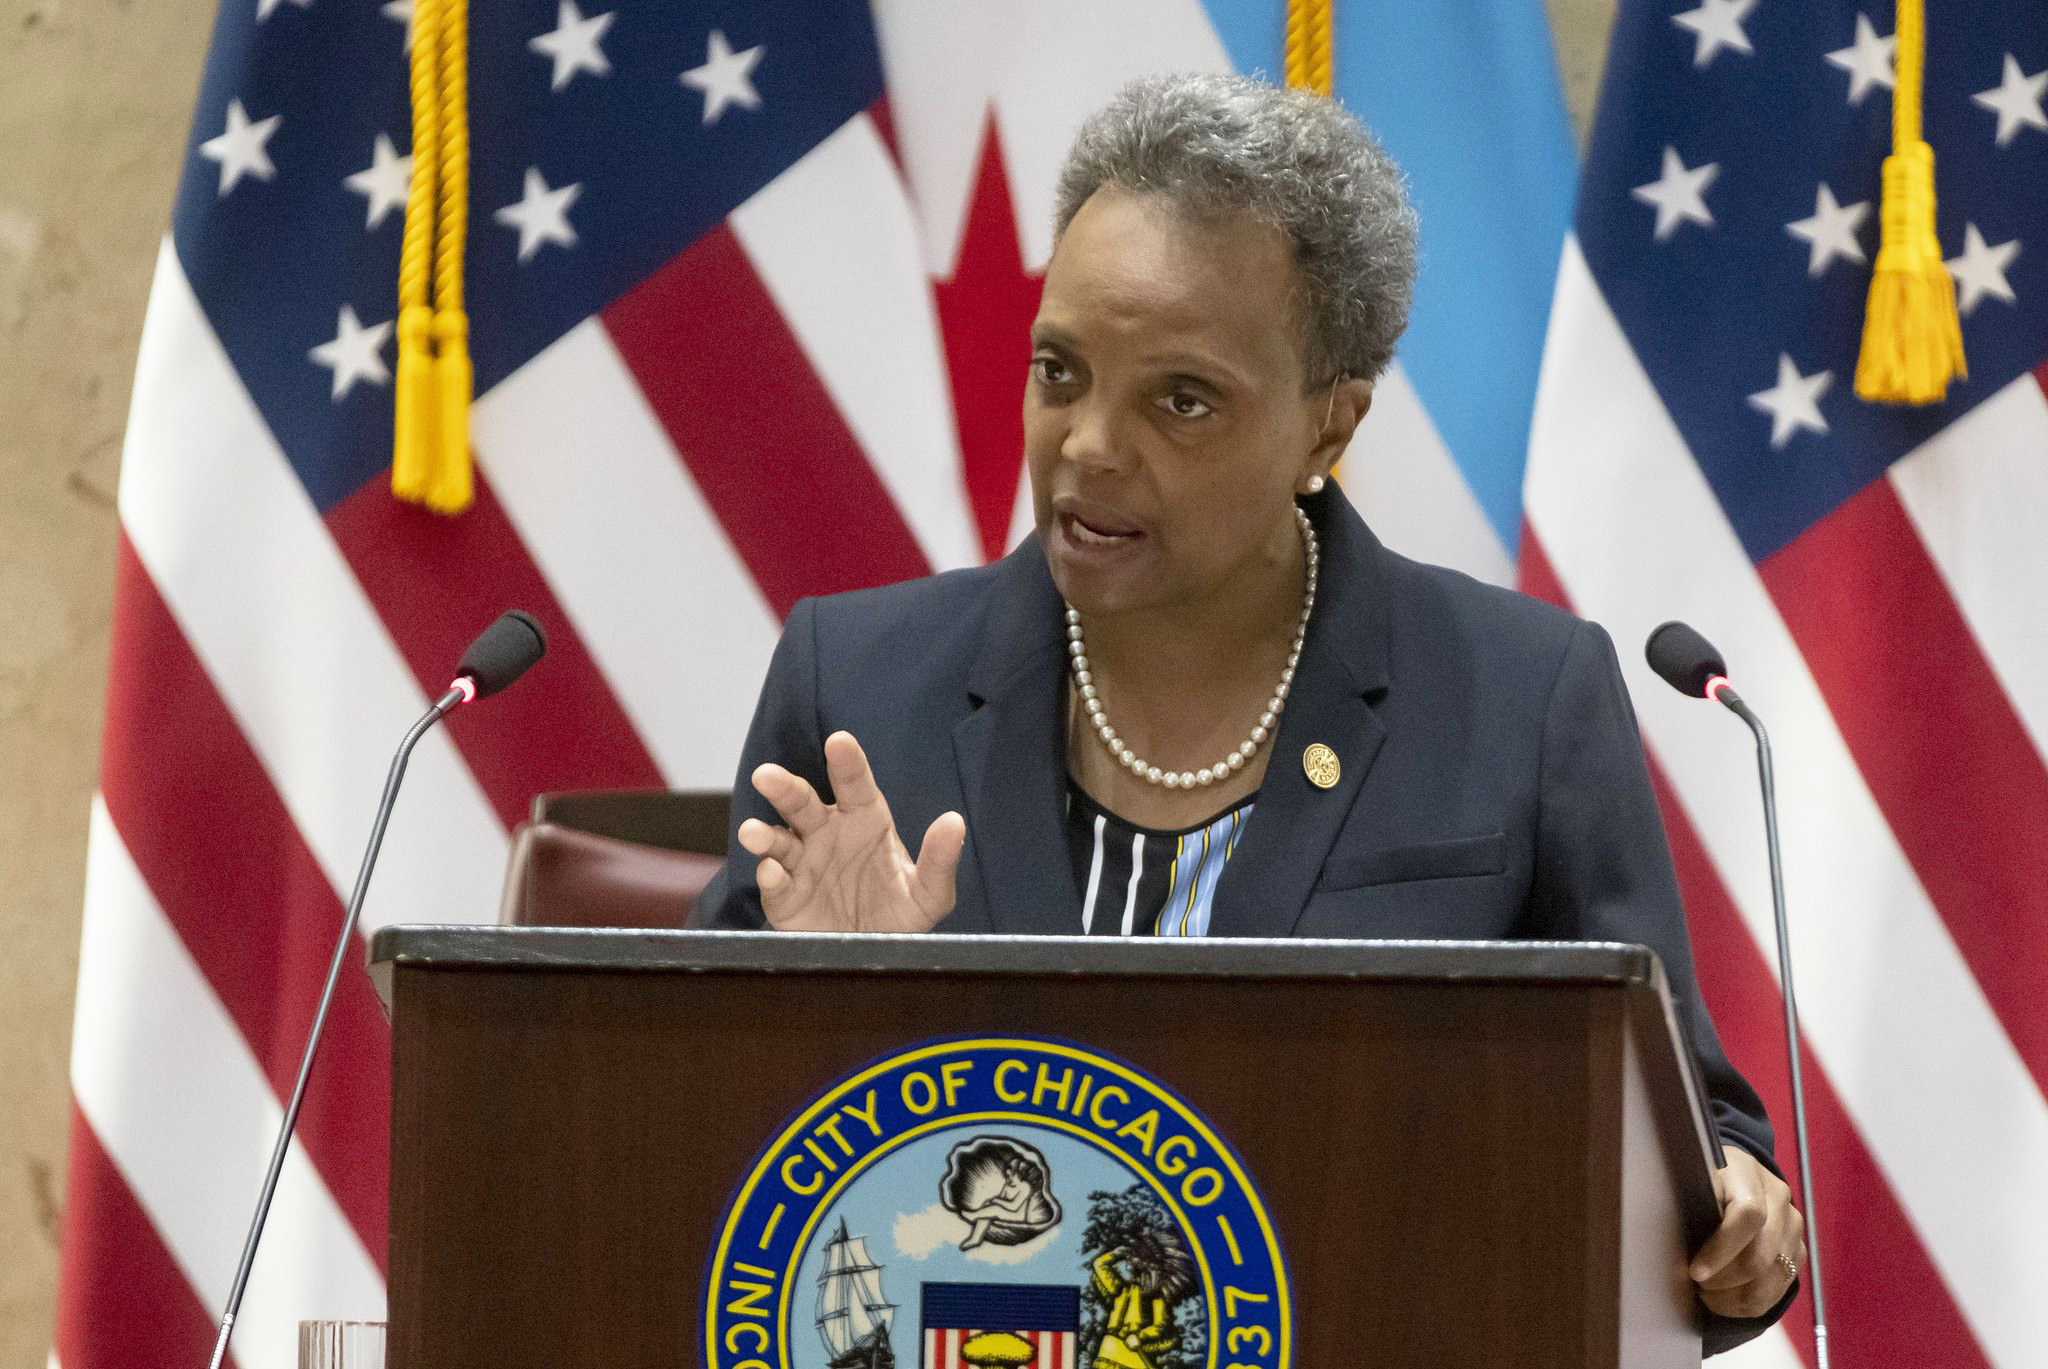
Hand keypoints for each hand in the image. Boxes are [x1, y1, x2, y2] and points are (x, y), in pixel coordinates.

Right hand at [736, 730, 965, 933]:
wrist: (873, 956)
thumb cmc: (900, 913)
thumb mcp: (930, 893)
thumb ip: (940, 860)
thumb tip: (954, 822)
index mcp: (864, 821)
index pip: (855, 785)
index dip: (847, 763)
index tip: (840, 741)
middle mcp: (827, 834)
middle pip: (802, 804)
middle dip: (784, 788)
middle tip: (767, 775)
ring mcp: (802, 864)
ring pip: (778, 840)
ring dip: (763, 835)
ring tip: (753, 833)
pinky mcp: (786, 897)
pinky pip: (775, 883)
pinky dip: (770, 876)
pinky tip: (771, 871)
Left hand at [1690, 1145, 1805, 1318]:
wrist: (1738, 1177)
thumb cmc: (1705, 1182)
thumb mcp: (1693, 1180)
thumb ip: (1690, 1202)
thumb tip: (1670, 1238)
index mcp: (1748, 1174)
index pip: (1748, 1216)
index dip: (1722, 1249)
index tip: (1695, 1271)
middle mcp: (1778, 1199)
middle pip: (1761, 1256)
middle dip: (1725, 1279)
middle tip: (1698, 1284)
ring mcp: (1792, 1227)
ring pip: (1771, 1279)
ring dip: (1736, 1297)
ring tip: (1708, 1294)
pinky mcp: (1797, 1251)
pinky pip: (1778, 1289)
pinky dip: (1748, 1304)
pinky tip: (1724, 1300)